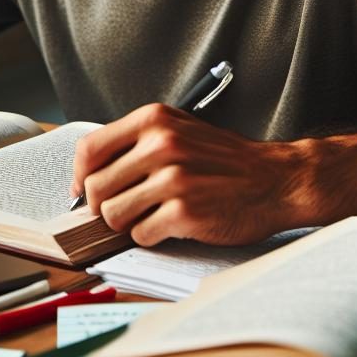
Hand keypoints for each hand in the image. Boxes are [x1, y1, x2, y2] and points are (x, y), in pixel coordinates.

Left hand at [70, 104, 308, 246]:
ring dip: (127, 224)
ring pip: (112, 215)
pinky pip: (141, 235)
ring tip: (152, 216)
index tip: (84, 190)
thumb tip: (87, 175)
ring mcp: (172, 178)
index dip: (80, 176)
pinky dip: (152, 237)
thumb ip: (136, 144)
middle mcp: (160, 144)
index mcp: (154, 119)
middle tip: (125, 210)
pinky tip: (173, 226)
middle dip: (104, 206)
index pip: (89, 149)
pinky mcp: (184, 211)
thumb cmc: (225, 159)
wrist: (276, 179)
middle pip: (95, 187)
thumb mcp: (180, 130)